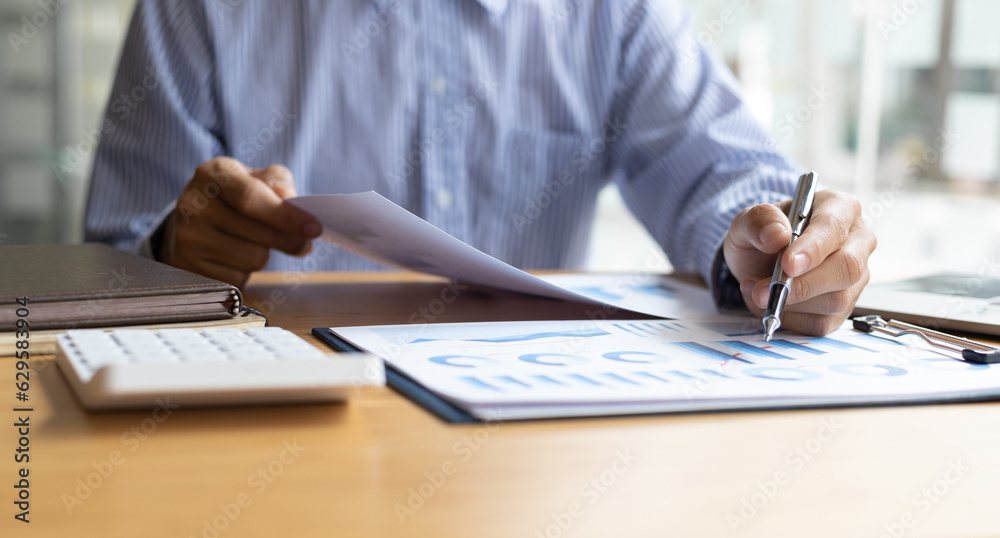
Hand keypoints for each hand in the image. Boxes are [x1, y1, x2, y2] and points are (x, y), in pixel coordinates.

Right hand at [160, 157, 321, 286]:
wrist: (193, 219)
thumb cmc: (233, 196)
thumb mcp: (254, 177)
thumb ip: (277, 181)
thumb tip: (289, 199)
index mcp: (212, 174)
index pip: (252, 198)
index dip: (287, 216)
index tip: (314, 228)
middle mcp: (193, 204)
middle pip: (259, 233)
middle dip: (290, 240)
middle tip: (304, 243)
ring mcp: (188, 238)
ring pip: (253, 259)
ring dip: (265, 255)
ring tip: (254, 242)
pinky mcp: (189, 267)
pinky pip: (238, 278)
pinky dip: (246, 271)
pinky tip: (236, 256)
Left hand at [722, 190, 876, 335]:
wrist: (759, 261)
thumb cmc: (762, 235)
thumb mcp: (748, 221)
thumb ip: (758, 221)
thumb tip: (776, 235)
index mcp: (839, 208)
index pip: (834, 228)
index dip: (813, 248)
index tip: (787, 264)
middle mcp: (857, 240)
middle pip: (847, 268)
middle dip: (802, 285)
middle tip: (762, 290)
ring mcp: (857, 276)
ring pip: (836, 300)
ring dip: (790, 303)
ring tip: (757, 290)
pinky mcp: (846, 306)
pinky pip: (824, 322)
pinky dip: (791, 319)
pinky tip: (773, 302)